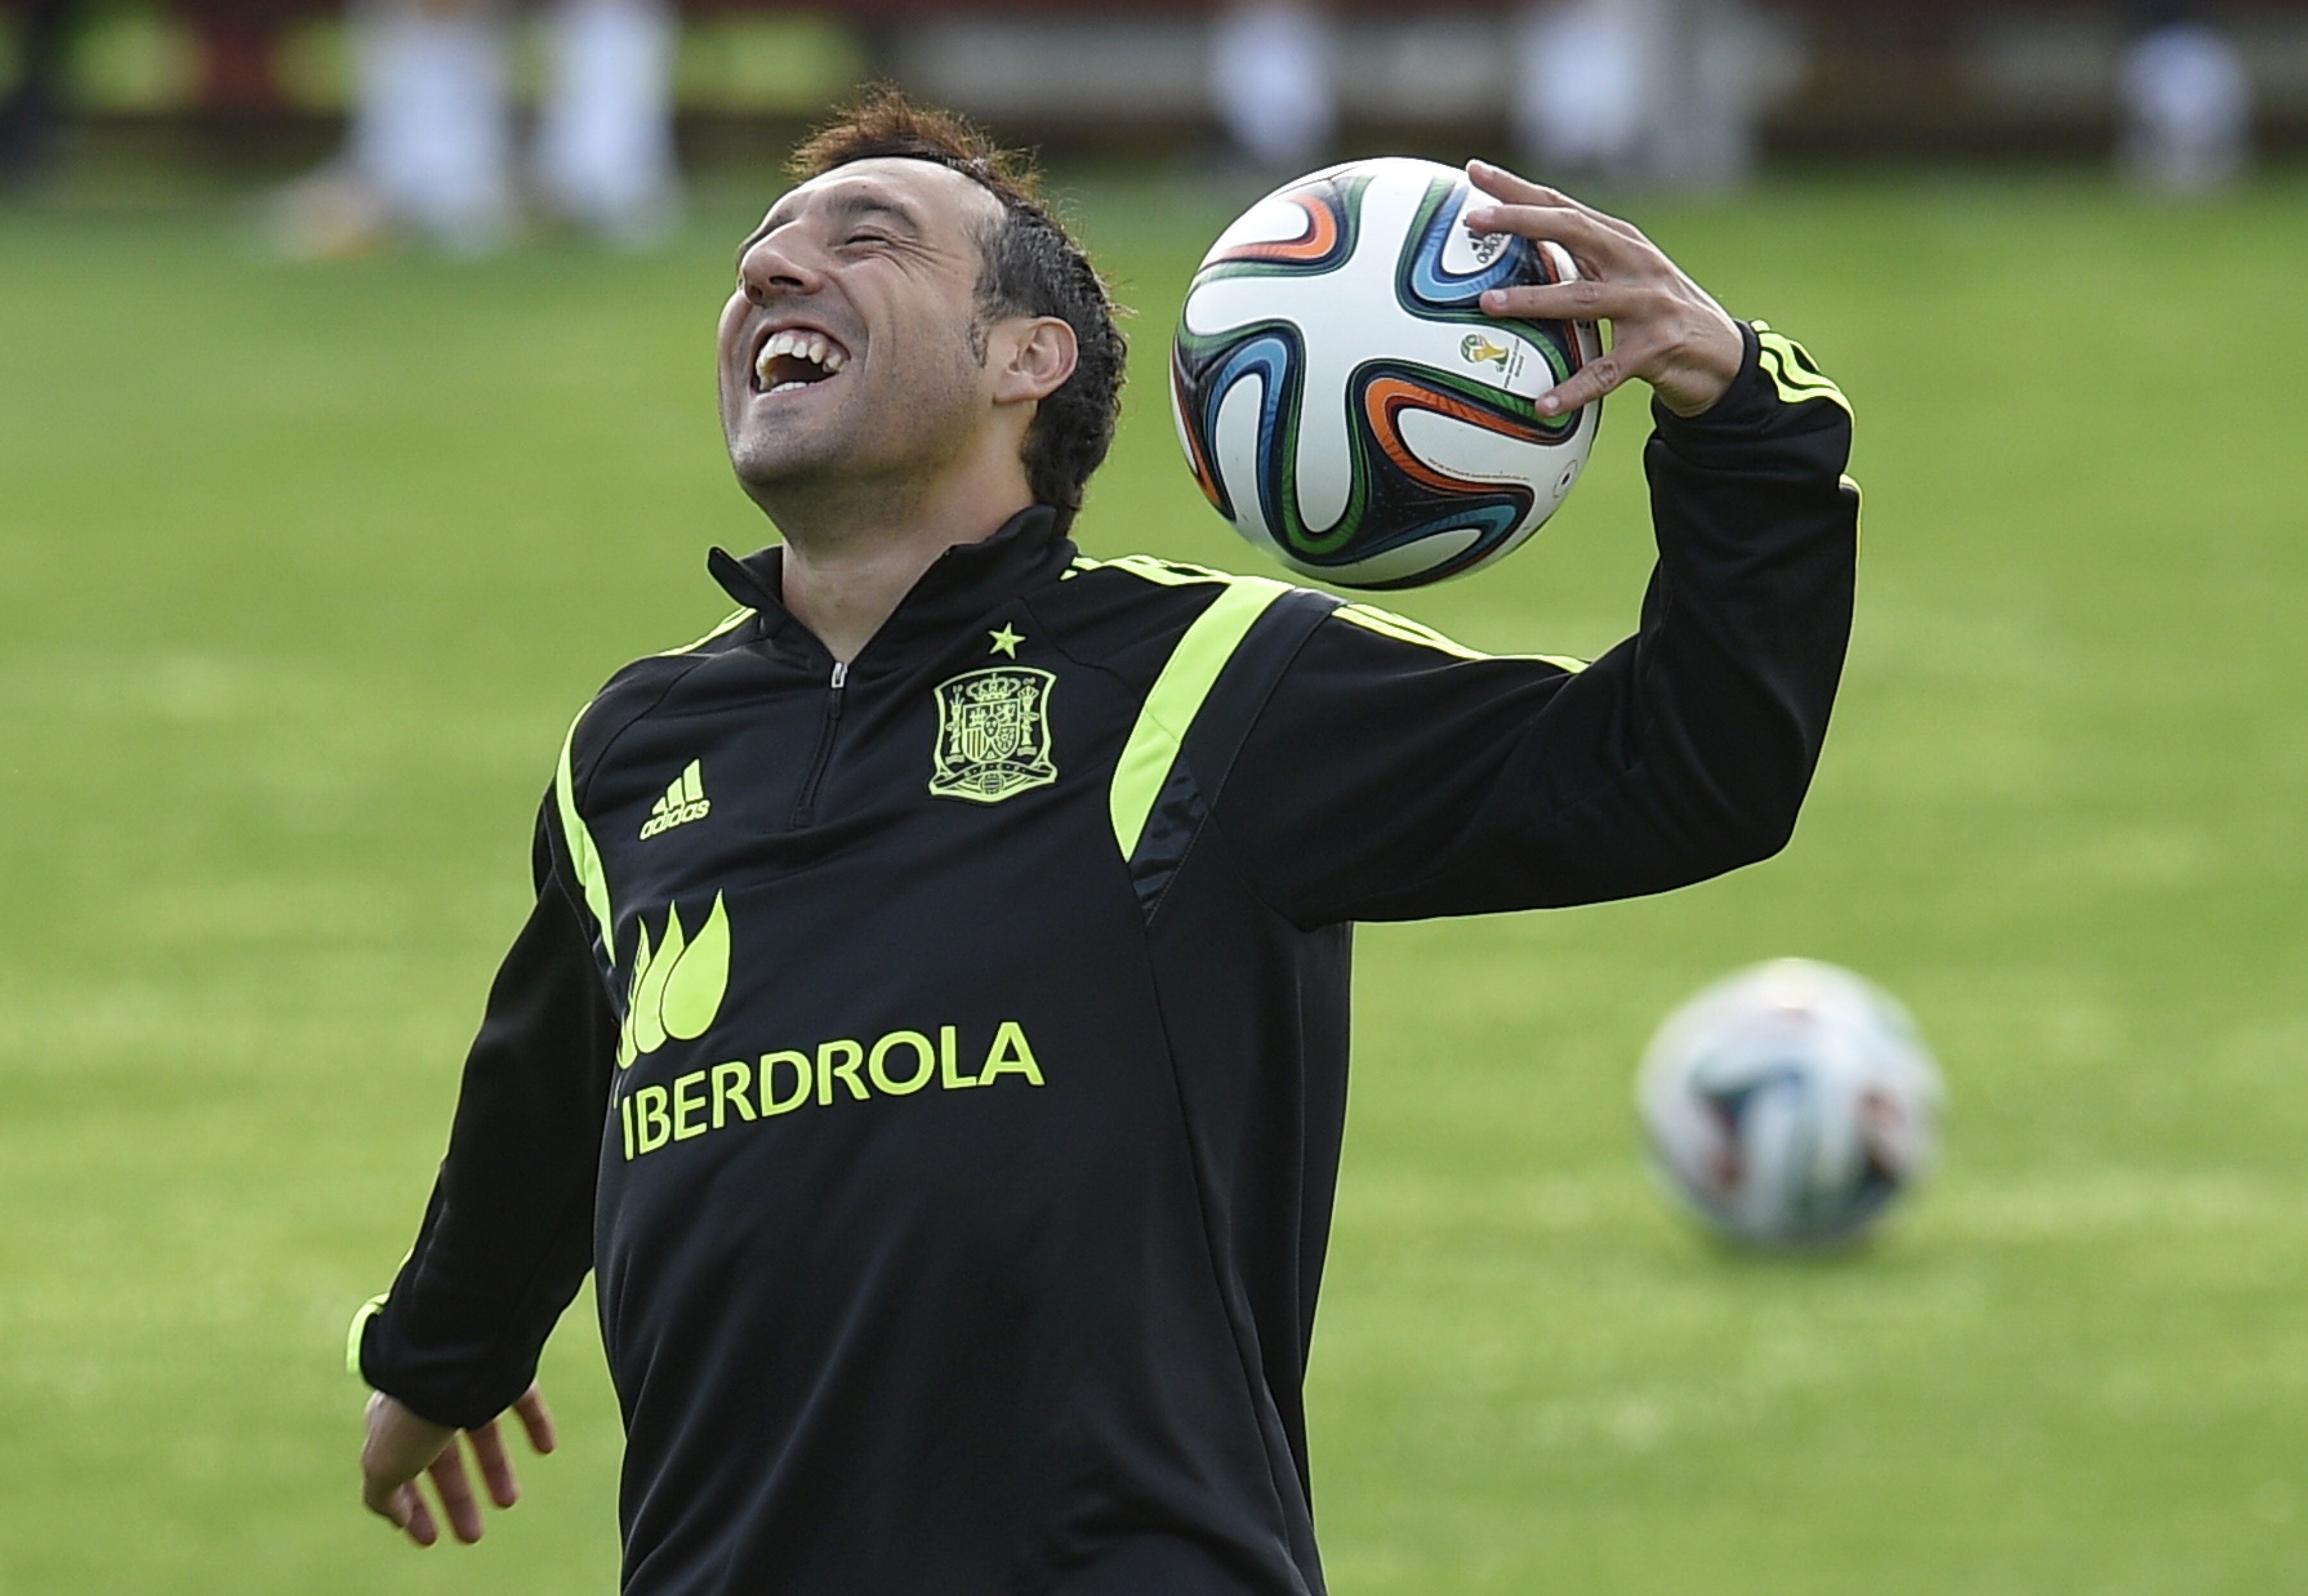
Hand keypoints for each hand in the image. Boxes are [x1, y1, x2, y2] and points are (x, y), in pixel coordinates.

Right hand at [359, 1384, 556, 1546]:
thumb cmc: (414, 1409)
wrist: (454, 1352)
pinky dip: (535, 1424)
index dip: (413, 1507)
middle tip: (471, 1535)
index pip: (401, 1471)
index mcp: (393, 1422)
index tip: (429, 1537)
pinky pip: (523, 1400)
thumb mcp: (384, 1464)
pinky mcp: (506, 1370)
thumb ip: (383, 1494)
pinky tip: (545, 1448)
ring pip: (483, 1433)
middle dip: (457, 1498)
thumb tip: (397, 1515)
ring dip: (495, 1469)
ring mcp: (469, 1383)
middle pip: (445, 1457)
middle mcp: (430, 1401)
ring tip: (509, 1502)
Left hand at [1461, 160, 1744, 419]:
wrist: (1723, 356)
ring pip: (1582, 296)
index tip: (1475, 171)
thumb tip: (1510, 257)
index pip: (1563, 206)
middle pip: (1573, 231)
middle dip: (1522, 221)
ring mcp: (1647, 304)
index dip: (1519, 189)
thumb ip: (1580, 261)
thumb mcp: (1623, 277)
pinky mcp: (1656, 348)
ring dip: (1532, 299)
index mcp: (1620, 241)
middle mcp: (1634, 263)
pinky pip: (1606, 371)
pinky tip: (1544, 404)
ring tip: (1488, 303)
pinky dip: (1574, 388)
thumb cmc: (1658, 314)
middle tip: (1475, 218)